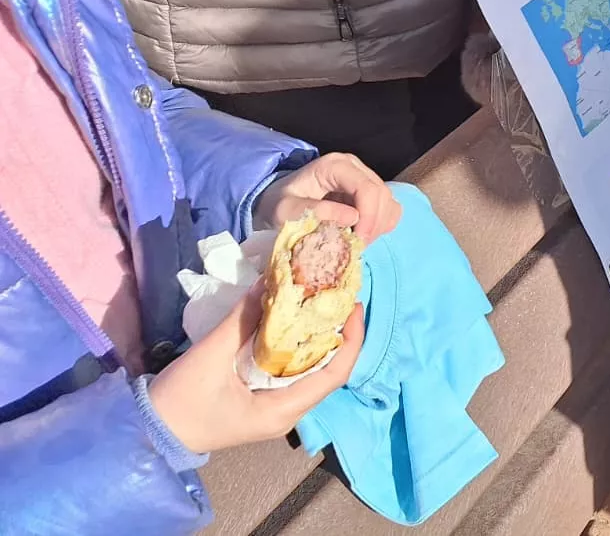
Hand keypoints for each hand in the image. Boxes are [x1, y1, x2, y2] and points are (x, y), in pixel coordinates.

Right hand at [148, 283, 363, 454]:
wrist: (147, 433)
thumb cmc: (179, 402)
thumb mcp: (209, 357)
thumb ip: (242, 320)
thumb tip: (270, 283)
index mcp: (281, 411)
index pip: (334, 376)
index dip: (352, 339)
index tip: (354, 305)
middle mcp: (285, 413)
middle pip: (327, 371)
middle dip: (338, 333)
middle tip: (337, 296)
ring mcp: (273, 409)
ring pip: (309, 370)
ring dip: (318, 337)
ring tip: (320, 302)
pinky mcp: (260, 400)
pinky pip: (289, 372)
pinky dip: (296, 346)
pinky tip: (292, 321)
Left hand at [255, 153, 401, 243]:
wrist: (278, 201)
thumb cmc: (279, 204)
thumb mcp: (285, 210)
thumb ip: (315, 212)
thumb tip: (353, 218)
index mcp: (335, 166)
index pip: (367, 188)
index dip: (369, 217)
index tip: (358, 242)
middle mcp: (355, 167)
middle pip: (382, 196)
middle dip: (373, 226)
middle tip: (355, 247)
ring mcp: (365, 178)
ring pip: (389, 204)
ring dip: (378, 228)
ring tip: (355, 241)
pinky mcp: (370, 192)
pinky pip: (389, 209)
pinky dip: (381, 226)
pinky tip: (361, 234)